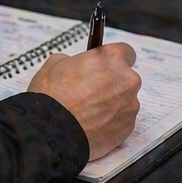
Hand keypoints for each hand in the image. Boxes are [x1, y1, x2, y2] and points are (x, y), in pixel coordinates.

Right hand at [28, 43, 140, 159]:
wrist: (52, 130)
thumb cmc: (53, 97)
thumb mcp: (56, 63)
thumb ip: (75, 60)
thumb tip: (76, 65)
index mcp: (112, 58)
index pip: (126, 52)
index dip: (113, 61)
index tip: (106, 67)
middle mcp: (127, 80)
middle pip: (125, 79)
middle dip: (112, 83)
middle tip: (92, 91)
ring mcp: (130, 105)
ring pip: (125, 101)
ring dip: (112, 104)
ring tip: (89, 111)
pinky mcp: (128, 127)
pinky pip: (122, 120)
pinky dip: (111, 122)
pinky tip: (93, 123)